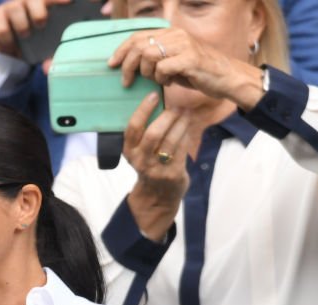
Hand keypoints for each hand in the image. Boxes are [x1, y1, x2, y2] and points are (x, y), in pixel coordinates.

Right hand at [0, 0, 101, 57]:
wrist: (7, 45)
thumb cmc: (35, 41)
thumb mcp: (48, 45)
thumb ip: (52, 53)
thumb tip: (49, 67)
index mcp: (47, 3)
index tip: (80, 2)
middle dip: (41, 8)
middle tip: (42, 23)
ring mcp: (12, 5)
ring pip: (16, 8)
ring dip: (22, 24)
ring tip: (26, 34)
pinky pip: (1, 25)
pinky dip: (7, 38)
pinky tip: (11, 43)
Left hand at [108, 28, 263, 109]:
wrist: (226, 78)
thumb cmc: (197, 72)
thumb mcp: (172, 63)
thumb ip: (155, 59)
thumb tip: (129, 64)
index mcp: (171, 33)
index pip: (138, 36)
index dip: (121, 50)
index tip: (110, 64)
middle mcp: (176, 35)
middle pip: (139, 46)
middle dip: (127, 65)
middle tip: (127, 81)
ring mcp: (184, 45)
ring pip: (149, 56)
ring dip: (147, 73)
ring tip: (157, 80)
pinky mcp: (190, 59)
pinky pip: (163, 68)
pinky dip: (161, 79)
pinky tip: (169, 83)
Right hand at [122, 92, 189, 239]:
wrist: (156, 197)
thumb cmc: (149, 166)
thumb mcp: (139, 152)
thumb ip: (144, 133)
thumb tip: (158, 102)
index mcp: (129, 151)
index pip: (133, 127)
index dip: (143, 109)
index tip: (154, 95)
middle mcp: (140, 160)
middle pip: (154, 133)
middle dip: (168, 116)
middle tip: (177, 105)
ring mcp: (156, 168)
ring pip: (171, 140)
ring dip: (181, 123)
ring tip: (186, 113)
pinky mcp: (172, 174)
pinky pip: (182, 149)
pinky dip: (186, 135)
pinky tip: (188, 127)